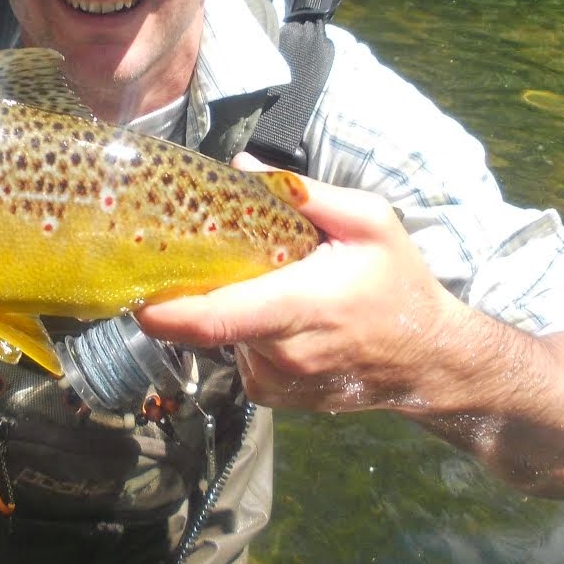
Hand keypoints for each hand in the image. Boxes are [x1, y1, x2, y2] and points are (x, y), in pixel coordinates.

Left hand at [134, 157, 458, 413]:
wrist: (429, 361)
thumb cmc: (401, 285)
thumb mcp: (370, 222)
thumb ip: (305, 194)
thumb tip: (240, 166)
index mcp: (300, 306)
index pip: (216, 319)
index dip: (166, 311)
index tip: (134, 293)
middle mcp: (281, 353)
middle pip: (207, 322)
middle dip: (194, 289)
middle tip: (194, 257)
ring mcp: (274, 381)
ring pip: (221, 337)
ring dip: (228, 308)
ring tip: (267, 286)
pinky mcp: (272, 396)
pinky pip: (238, 355)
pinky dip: (244, 333)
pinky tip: (279, 318)